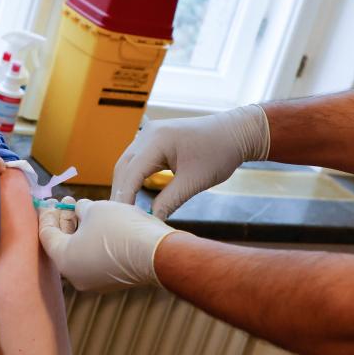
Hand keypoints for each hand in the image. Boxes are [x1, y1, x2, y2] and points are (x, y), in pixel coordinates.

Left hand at [37, 197, 176, 291]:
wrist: (157, 253)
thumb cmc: (121, 229)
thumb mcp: (95, 209)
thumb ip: (80, 209)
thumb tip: (79, 210)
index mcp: (63, 259)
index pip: (46, 234)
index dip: (47, 214)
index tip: (51, 200)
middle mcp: (75, 276)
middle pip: (62, 245)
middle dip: (65, 221)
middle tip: (68, 202)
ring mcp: (94, 282)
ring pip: (79, 253)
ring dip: (80, 231)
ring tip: (86, 211)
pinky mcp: (112, 282)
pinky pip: (96, 260)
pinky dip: (94, 243)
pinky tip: (102, 227)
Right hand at [110, 104, 269, 218]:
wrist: (235, 133)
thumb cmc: (219, 154)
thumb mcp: (194, 182)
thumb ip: (169, 201)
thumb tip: (150, 221)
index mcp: (157, 140)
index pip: (131, 173)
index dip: (124, 197)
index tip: (121, 220)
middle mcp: (148, 133)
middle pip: (123, 167)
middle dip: (120, 192)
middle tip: (118, 220)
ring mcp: (150, 134)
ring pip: (127, 163)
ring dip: (125, 185)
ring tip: (125, 211)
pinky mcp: (155, 138)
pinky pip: (137, 159)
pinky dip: (133, 177)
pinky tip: (135, 194)